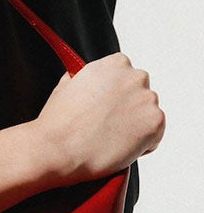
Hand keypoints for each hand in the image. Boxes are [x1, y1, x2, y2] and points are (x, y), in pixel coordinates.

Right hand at [35, 52, 165, 182]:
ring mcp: (147, 99)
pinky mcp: (155, 122)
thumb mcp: (64, 88)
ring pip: (148, 113)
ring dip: (135, 125)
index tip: (106, 107)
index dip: (116, 94)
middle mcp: (134, 77)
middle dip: (128, 108)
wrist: (58, 149)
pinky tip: (119, 148)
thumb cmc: (58, 123)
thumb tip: (82, 81)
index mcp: (113, 64)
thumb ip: (83, 79)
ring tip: (111, 139)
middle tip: (108, 126)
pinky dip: (142, 144)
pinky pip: (155, 134)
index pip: (126, 75)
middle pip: (140, 93)